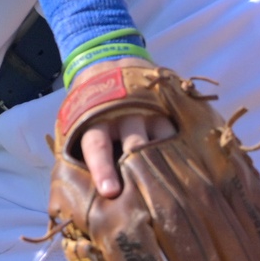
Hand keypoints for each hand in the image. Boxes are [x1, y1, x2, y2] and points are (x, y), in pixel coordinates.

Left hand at [73, 59, 175, 197]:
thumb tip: (69, 196)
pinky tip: (190, 169)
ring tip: (177, 188)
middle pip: (135, 145)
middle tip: (149, 197)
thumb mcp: (75, 124)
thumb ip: (76, 153)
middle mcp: (124, 115)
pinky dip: (183, 150)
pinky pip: (179, 131)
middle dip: (140, 169)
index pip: (98, 146)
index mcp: (96, 121)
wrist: (108, 63)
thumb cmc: (89, 108)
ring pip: (162, 138)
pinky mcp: (168, 108)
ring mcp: (150, 110)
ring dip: (166, 162)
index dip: (103, 169)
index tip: (111, 192)